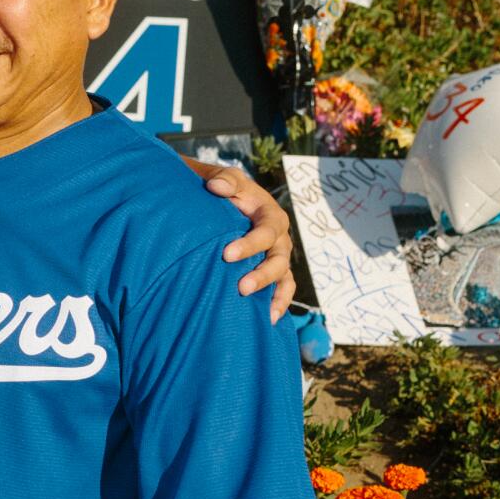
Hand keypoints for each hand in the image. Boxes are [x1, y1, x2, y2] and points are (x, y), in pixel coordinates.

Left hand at [184, 158, 294, 318]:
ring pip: (283, 277)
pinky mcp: (273, 271)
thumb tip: (216, 188)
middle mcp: (279, 237)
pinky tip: (269, 320)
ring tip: (262, 312)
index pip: (265, 231)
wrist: (221, 200)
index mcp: (269, 215)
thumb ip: (224, 181)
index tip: (227, 255)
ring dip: (272, 294)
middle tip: (241, 287)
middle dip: (262, 274)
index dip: (250, 244)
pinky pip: (284, 289)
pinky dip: (279, 304)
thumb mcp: (224, 178)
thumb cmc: (222, 190)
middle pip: (278, 259)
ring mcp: (277, 256)